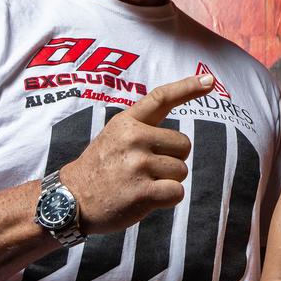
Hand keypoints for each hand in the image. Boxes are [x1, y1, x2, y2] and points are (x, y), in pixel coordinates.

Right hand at [62, 74, 214, 232]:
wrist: (71, 200)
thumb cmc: (101, 168)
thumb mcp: (114, 136)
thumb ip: (142, 129)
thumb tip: (179, 136)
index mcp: (127, 122)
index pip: (161, 98)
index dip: (188, 88)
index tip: (210, 80)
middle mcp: (133, 139)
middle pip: (183, 145)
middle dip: (172, 159)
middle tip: (145, 169)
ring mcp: (137, 165)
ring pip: (181, 170)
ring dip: (167, 181)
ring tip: (140, 183)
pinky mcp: (142, 191)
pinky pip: (176, 192)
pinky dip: (167, 198)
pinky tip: (145, 198)